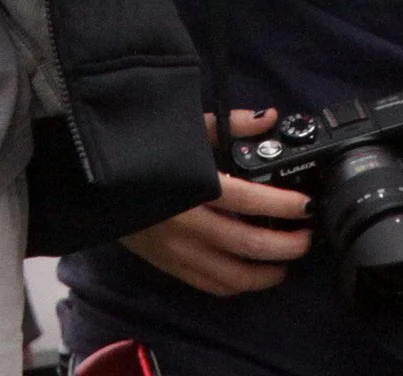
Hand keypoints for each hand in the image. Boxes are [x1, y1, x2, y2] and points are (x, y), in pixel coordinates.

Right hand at [120, 110, 309, 295]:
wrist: (95, 182)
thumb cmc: (145, 151)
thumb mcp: (186, 128)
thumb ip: (230, 125)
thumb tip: (268, 118)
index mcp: (191, 185)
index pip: (247, 199)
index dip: (282, 204)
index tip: (307, 204)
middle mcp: (186, 223)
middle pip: (248, 244)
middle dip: (286, 244)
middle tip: (307, 236)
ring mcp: (177, 251)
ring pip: (233, 276)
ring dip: (267, 273)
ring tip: (288, 261)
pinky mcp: (170, 267)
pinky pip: (211, 285)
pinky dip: (239, 284)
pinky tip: (255, 273)